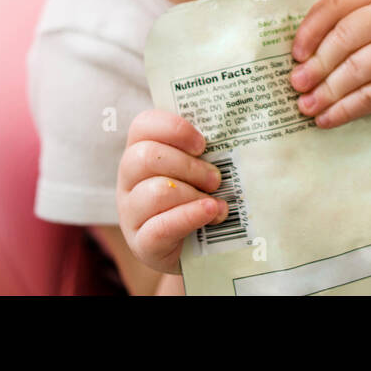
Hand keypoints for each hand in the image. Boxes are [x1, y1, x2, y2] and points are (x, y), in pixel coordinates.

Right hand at [117, 110, 227, 273]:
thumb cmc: (197, 194)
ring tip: (215, 201)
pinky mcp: (141, 243)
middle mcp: (128, 178)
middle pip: (147, 157)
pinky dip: (191, 217)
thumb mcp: (199, 166)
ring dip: (194, 195)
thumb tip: (243, 124)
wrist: (194, 246)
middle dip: (190, 166)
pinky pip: (161, 227)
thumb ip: (208, 146)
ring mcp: (130, 212)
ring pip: (157, 192)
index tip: (202, 144)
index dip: (174, 129)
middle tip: (215, 179)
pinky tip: (212, 213)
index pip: (144, 124)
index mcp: (140, 149)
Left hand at [289, 0, 370, 128]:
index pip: (340, 1)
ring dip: (326, 91)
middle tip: (295, 83)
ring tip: (306, 105)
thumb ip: (352, 17)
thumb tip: (299, 53)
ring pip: (358, 70)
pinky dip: (346, 110)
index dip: (311, 27)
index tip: (295, 52)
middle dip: (316, 64)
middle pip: (346, 36)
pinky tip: (328, 118)